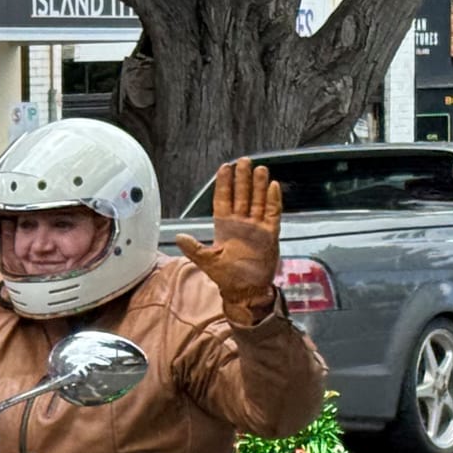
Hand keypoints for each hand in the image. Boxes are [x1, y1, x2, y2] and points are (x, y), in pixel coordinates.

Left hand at [174, 158, 281, 320]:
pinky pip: (272, 213)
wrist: (247, 291)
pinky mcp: (270, 234)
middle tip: (244, 161)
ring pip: (258, 201)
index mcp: (224, 227)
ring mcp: (256, 227)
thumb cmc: (227, 278)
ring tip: (259, 169)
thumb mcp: (208, 262)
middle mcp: (241, 224)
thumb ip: (194, 248)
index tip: (225, 167)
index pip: (223, 200)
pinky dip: (273, 200)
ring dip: (258, 185)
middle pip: (242, 196)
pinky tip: (273, 187)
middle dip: (242, 179)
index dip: (224, 184)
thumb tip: (179, 237)